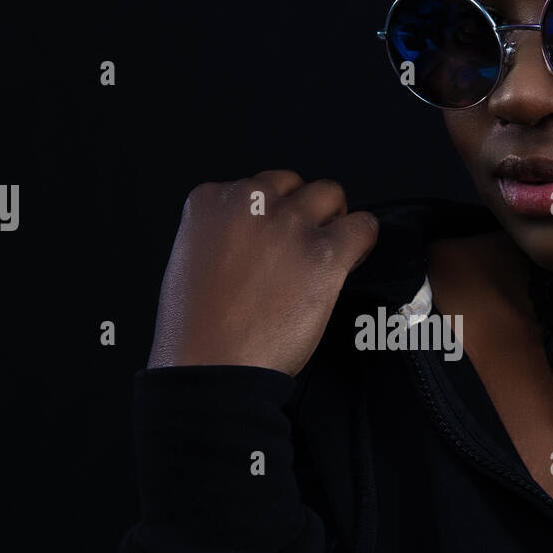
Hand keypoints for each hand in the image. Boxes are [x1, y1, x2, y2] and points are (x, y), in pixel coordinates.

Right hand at [146, 169, 378, 375]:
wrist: (213, 368)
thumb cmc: (196, 332)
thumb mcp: (190, 263)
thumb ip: (221, 236)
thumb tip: (251, 240)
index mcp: (210, 201)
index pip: (254, 187)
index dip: (270, 214)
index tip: (272, 240)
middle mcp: (251, 202)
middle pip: (293, 185)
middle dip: (300, 210)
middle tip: (300, 246)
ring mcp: (290, 225)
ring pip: (329, 194)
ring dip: (332, 219)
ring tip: (327, 250)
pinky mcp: (325, 253)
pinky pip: (363, 226)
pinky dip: (363, 239)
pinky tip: (352, 258)